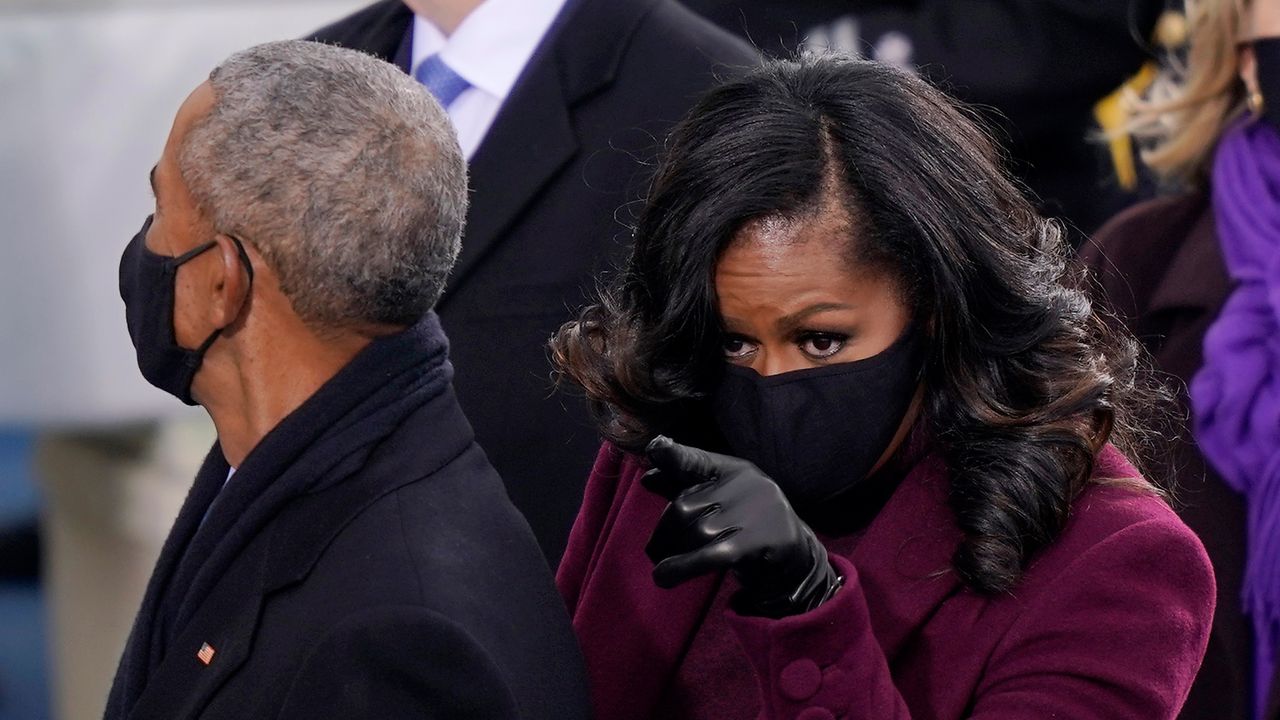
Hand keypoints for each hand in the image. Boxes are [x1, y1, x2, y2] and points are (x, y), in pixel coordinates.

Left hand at [642, 435, 842, 617]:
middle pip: (684, 506)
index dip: (675, 455)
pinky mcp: (757, 544)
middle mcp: (747, 485)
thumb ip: (685, 487)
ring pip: (695, 532)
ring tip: (663, 570)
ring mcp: (754, 513)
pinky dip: (683, 566)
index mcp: (735, 471)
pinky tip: (664, 576)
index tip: (654, 447)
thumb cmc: (749, 528)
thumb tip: (648, 477)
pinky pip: (710, 555)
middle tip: (656, 551)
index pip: (698, 461)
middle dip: (664, 533)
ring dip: (672, 553)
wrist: (796, 562)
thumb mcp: (720, 503)